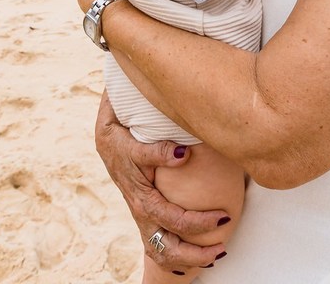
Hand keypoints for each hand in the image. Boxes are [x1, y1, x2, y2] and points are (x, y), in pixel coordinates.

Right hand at [95, 94, 228, 272]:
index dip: (158, 155)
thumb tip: (152, 68)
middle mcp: (130, 185)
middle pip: (156, 211)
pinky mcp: (144, 218)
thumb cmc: (123, 116)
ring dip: (189, 250)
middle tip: (222, 218)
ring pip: (158, 240)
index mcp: (121, 151)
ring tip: (219, 251)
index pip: (139, 154)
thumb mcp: (123, 99)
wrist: (107, 139)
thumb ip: (139, 92)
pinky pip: (159, 247)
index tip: (182, 153)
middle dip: (190, 220)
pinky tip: (208, 261)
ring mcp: (137, 206)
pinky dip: (182, 259)